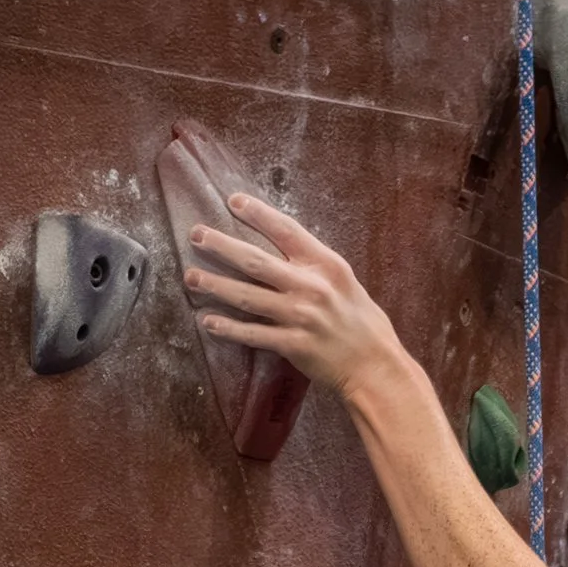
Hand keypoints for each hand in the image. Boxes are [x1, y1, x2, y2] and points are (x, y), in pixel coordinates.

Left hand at [188, 191, 406, 399]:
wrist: (376, 366)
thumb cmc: (363, 323)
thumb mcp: (345, 282)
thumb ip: (315, 266)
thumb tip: (282, 250)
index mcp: (326, 265)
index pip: (287, 230)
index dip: (258, 214)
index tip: (233, 201)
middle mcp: (311, 287)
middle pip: (256, 261)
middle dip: (221, 246)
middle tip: (196, 235)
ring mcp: (301, 317)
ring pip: (248, 297)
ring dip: (215, 286)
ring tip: (191, 278)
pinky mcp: (294, 345)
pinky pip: (253, 334)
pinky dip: (228, 328)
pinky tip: (208, 322)